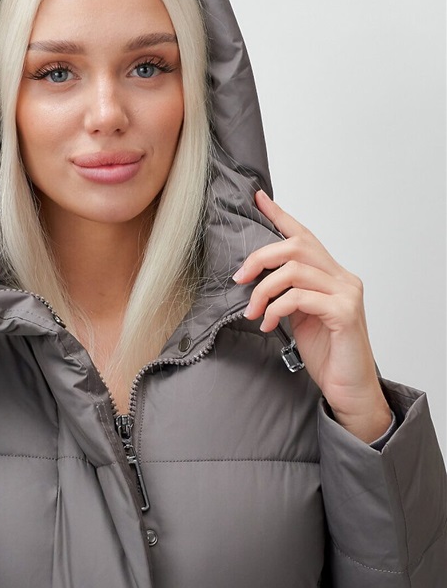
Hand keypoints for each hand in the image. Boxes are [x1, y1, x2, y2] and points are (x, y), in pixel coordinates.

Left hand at [233, 189, 391, 442]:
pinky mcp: (344, 313)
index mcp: (331, 275)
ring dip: (263, 290)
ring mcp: (346, 294)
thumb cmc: (326, 354)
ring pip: (294, 270)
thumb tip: (255, 279)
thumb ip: (287, 294)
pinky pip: (301, 297)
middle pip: (296, 246)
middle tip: (239, 279)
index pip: (304, 236)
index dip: (280, 216)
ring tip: (254, 312)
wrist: (349, 389)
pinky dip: (277, 308)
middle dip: (260, 258)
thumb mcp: (299, 317)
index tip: (258, 198)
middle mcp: (342, 278)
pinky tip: (269, 324)